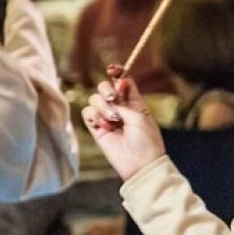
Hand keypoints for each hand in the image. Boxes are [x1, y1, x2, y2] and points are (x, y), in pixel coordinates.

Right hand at [81, 65, 165, 180]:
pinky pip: (87, 114)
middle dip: (106, 90)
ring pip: (94, 100)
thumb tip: (110, 92)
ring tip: (113, 121)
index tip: (112, 69)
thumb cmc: (146, 141)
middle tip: (113, 99)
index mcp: (135, 102)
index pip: (122, 81)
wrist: (140, 165)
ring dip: (102, 107)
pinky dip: (93, 117)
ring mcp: (107, 118)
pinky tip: (104, 127)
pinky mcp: (97, 129)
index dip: (117, 73)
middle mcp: (120, 108)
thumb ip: (123, 103)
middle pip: (104, 87)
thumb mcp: (139, 117)